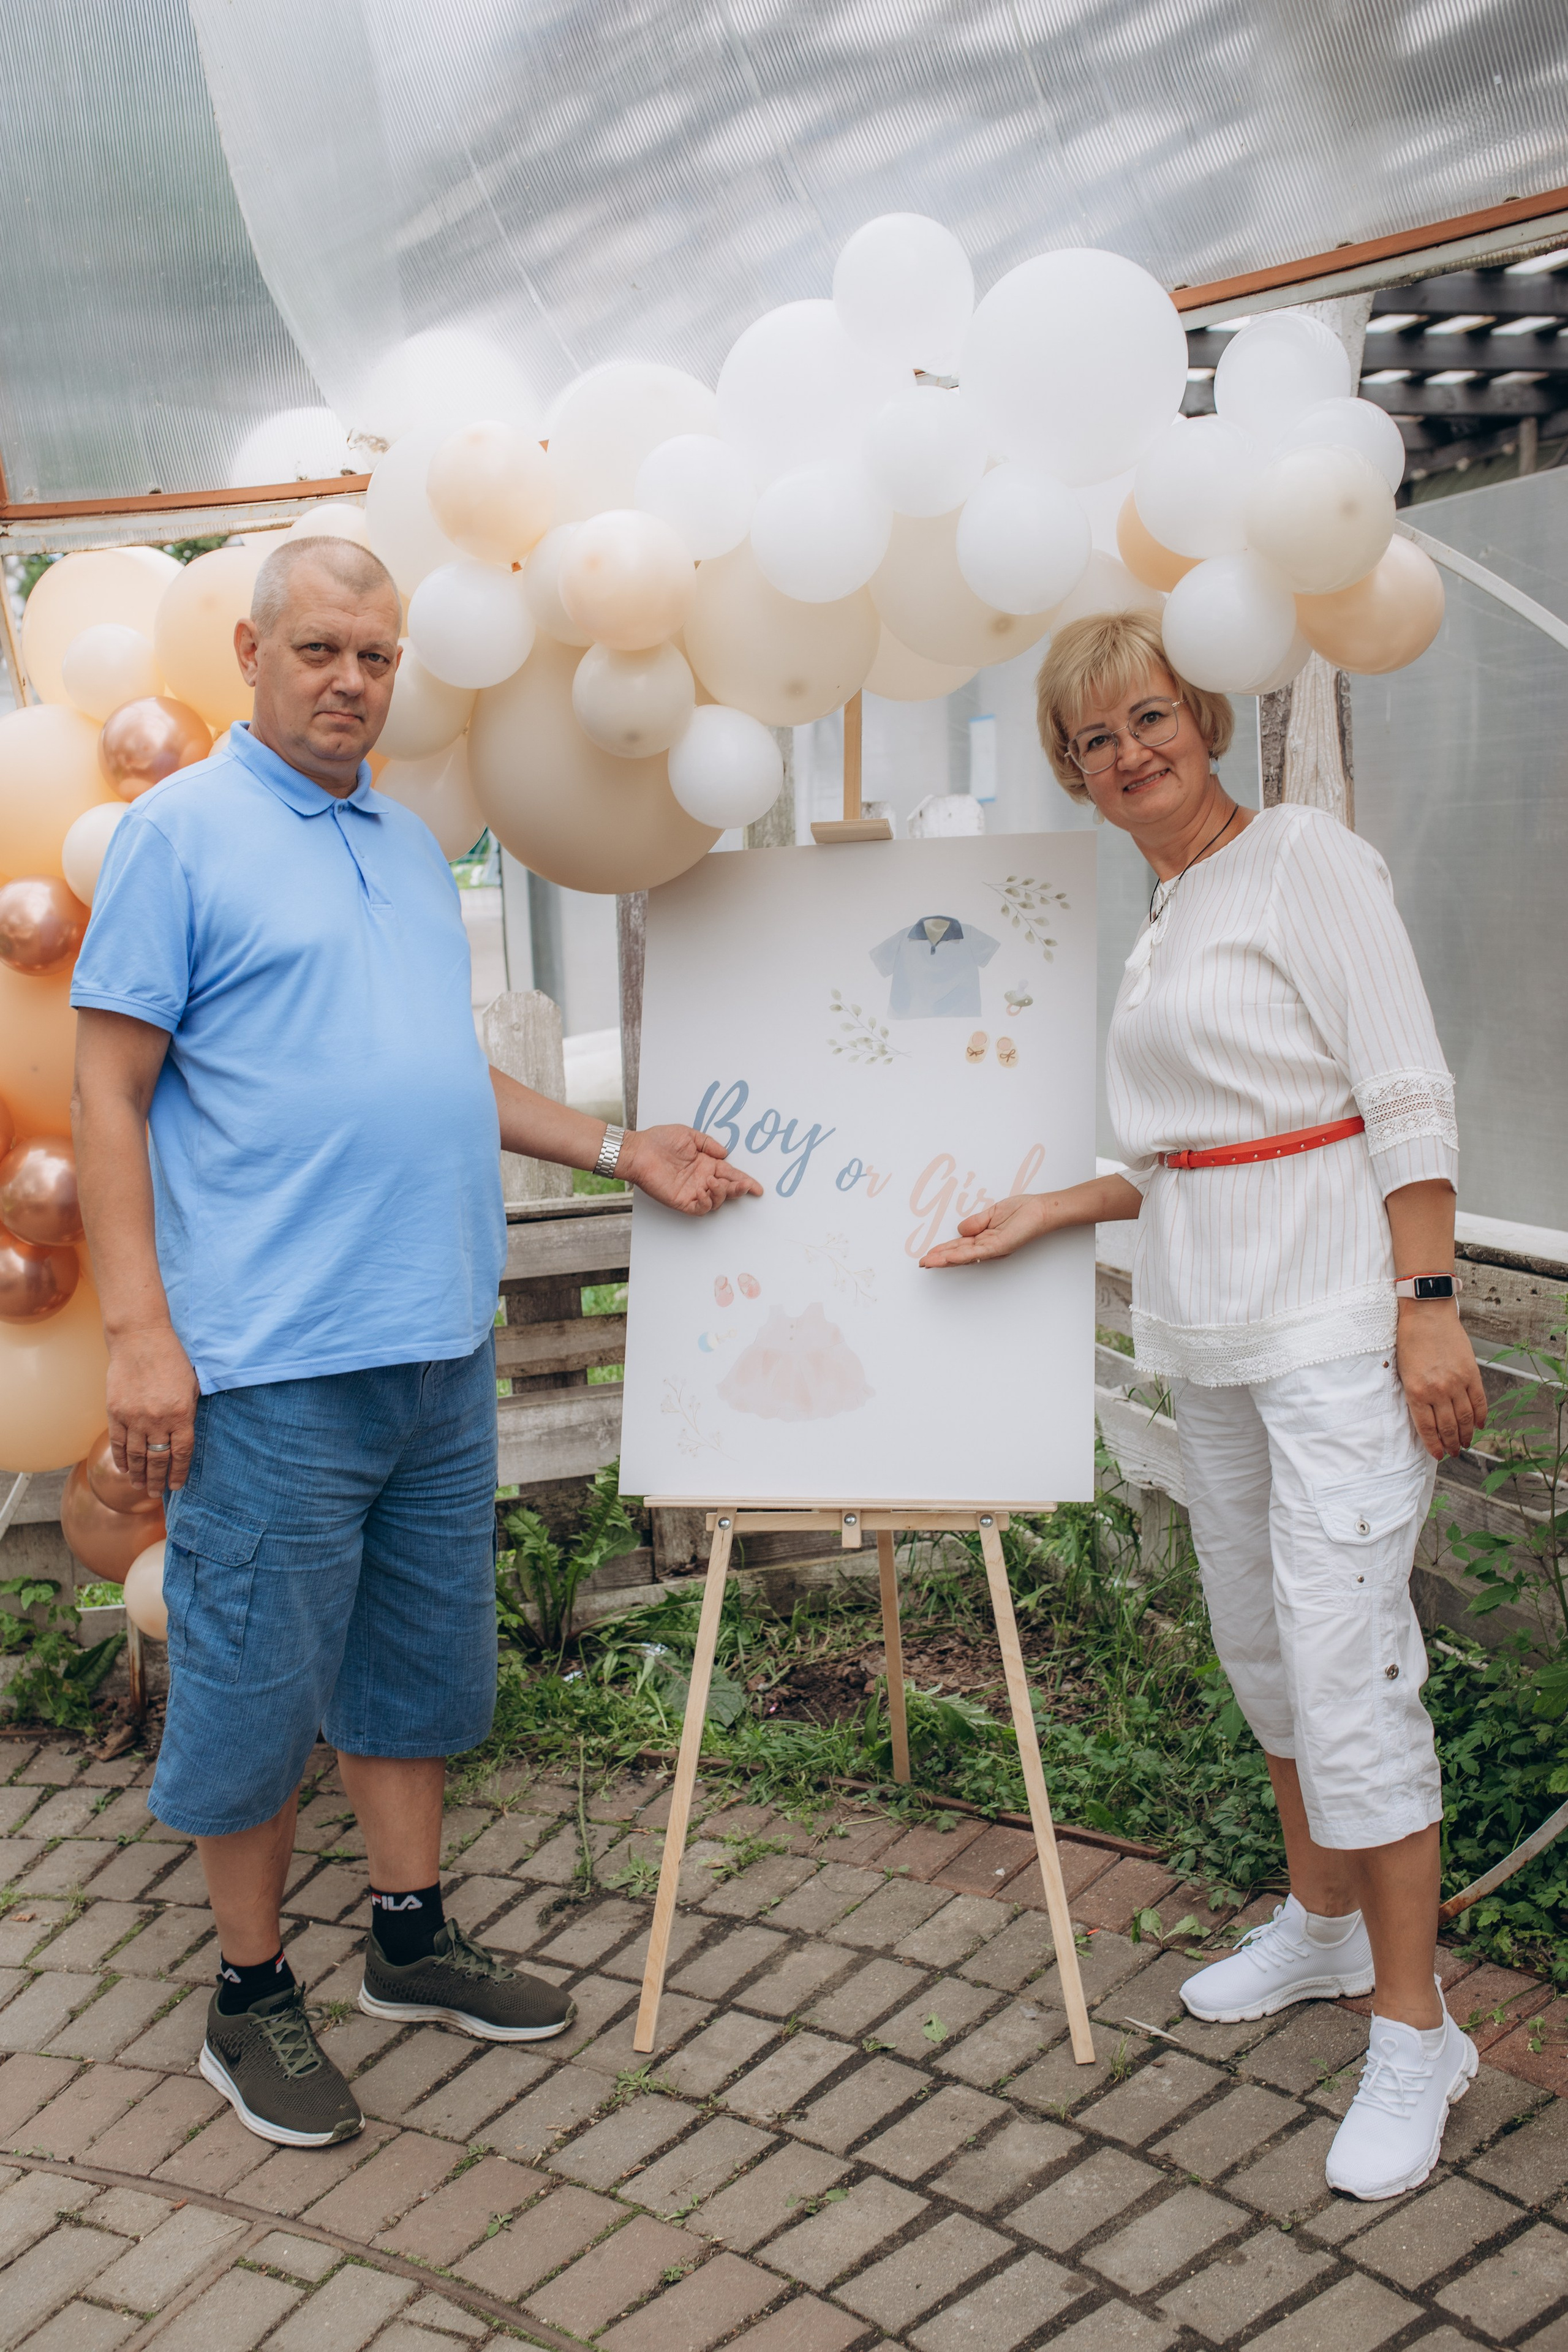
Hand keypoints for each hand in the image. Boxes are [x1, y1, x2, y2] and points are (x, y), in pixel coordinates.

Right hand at [106, 1323, 199, 1496]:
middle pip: (158, 1459)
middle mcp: (158, 1420)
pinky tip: (125, 1469)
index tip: (177, 1486)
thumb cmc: (172, 1360)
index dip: (179, 1472)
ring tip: (140, 1487)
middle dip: (158, 1480)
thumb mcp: (191, 1386)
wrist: (141, 1339)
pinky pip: (118, 1442)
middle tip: (157, 1493)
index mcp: (181, 1414)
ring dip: (139, 1474)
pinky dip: (121, 1458)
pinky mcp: (116, 1412)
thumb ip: (188, 1414)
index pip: (181, 1453)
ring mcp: (134, 1417)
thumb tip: (184, 1440)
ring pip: (136, 1455)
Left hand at [621, 1126, 763, 1216]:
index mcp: (706, 1164)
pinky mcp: (681, 1200)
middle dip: (739, 1189)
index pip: (730, 1174)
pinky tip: (704, 1191)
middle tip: (745, 1186)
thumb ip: (708, 1143)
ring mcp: (692, 1191)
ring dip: (721, 1193)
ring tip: (712, 1180)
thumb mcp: (689, 1135)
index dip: (745, 1180)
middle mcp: (701, 1179)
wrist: (638, 1150)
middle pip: (727, 1190)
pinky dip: (705, 1202)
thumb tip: (725, 1153)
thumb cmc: (659, 1140)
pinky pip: (699, 1208)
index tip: (757, 1186)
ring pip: (716, 1201)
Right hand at [921, 1193, 1051, 1267]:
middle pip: (958, 1254)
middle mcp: (986, 1247)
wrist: (1041, 1210)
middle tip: (922, 1263)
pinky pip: (977, 1253)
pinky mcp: (999, 1246)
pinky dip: (962, 1255)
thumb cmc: (1022, 1211)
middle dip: (939, 1259)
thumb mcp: (992, 1213)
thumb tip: (960, 1229)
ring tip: (929, 1263)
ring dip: (945, 1260)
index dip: (943, 1250)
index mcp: (984, 1238)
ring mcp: (992, 1248)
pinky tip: (949, 1257)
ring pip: (964, 1256)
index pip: (959, 1246)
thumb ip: (975, 1222)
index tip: (928, 1254)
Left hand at [1396, 1302, 1487, 1460]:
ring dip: (1467, 1435)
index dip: (1434, 1445)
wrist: (1426, 1314)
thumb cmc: (1409, 1340)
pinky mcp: (1471, 1373)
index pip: (1427, 1428)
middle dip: (1451, 1444)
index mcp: (1416, 1391)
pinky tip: (1479, 1425)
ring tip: (1465, 1444)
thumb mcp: (1403, 1371)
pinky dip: (1481, 1416)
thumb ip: (1415, 1394)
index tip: (1438, 1455)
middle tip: (1453, 1453)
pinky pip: (1479, 1401)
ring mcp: (1457, 1382)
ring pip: (1466, 1419)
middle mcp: (1438, 1391)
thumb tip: (1425, 1417)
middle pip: (1448, 1427)